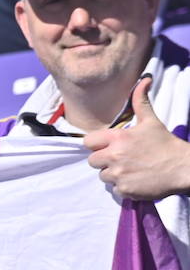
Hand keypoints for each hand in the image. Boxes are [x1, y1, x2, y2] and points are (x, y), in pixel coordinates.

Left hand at [85, 77, 189, 199]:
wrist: (182, 168)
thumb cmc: (165, 144)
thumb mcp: (151, 121)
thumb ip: (140, 102)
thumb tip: (143, 79)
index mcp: (118, 138)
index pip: (88, 142)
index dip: (97, 144)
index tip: (108, 145)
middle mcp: (114, 156)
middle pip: (92, 161)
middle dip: (104, 160)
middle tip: (122, 158)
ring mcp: (118, 175)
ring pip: (102, 176)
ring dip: (113, 174)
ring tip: (131, 168)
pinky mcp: (124, 190)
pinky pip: (114, 189)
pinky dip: (123, 186)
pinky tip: (137, 179)